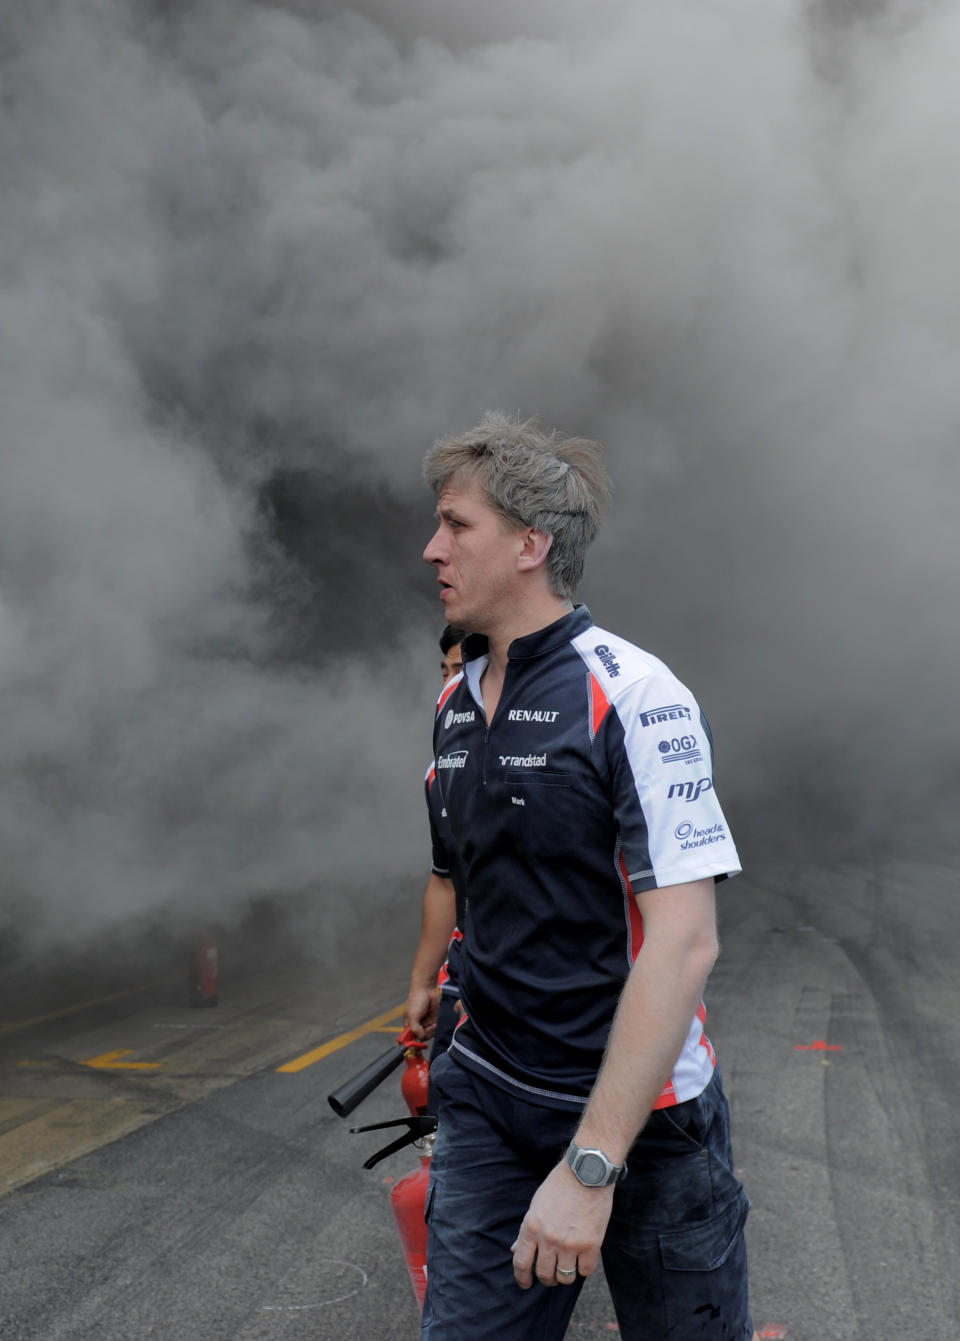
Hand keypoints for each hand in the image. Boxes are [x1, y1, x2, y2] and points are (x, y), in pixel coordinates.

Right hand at [403, 984, 437, 1040]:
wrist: (427, 990)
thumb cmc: (416, 1001)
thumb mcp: (413, 1016)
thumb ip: (415, 1029)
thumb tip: (420, 1038)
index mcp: (407, 1027)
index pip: (408, 1040)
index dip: (411, 1045)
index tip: (416, 1048)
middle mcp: (415, 1027)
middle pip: (420, 1040)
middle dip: (425, 1034)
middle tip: (426, 1027)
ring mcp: (424, 1025)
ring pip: (428, 1036)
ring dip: (431, 1030)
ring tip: (431, 1022)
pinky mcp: (431, 1022)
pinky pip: (434, 1030)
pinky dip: (435, 1027)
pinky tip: (434, 1022)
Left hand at [511, 1161, 613, 1288]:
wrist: (587, 1172)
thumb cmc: (560, 1185)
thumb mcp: (536, 1205)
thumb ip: (527, 1230)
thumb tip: (515, 1250)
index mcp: (532, 1227)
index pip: (521, 1263)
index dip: (522, 1278)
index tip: (525, 1283)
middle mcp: (548, 1238)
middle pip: (544, 1274)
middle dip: (547, 1278)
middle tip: (551, 1276)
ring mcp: (570, 1243)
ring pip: (565, 1277)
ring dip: (565, 1275)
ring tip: (568, 1266)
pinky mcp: (591, 1244)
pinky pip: (585, 1271)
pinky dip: (584, 1268)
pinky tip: (583, 1259)